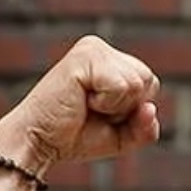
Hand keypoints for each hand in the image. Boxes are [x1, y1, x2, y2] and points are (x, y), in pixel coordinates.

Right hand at [0, 34, 161, 169]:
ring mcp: (92, 48)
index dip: (132, 109)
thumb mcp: (122, 136)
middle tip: (93, 110)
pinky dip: (107, 103)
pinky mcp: (84, 56)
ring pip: (137, 83)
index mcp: (109, 59)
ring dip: (115, 107)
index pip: (150, 83)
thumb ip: (145, 127)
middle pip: (148, 80)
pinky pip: (122, 86)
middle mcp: (100, 48)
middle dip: (126, 108)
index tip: (101, 113)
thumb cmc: (76, 136)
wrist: (39, 142)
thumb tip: (150, 108)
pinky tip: (81, 99)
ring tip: (86, 104)